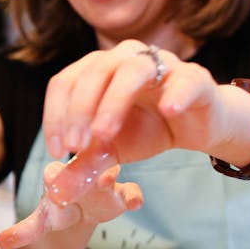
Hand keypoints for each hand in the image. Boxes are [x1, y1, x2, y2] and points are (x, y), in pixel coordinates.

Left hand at [0, 160, 142, 248]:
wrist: (64, 226)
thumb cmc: (50, 219)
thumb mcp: (37, 225)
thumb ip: (24, 232)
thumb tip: (3, 243)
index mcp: (55, 179)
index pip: (53, 175)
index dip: (54, 178)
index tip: (53, 184)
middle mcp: (77, 177)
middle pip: (83, 170)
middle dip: (86, 172)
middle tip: (94, 178)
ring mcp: (99, 184)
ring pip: (107, 176)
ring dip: (110, 178)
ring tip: (112, 186)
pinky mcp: (118, 196)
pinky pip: (128, 193)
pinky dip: (132, 196)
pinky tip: (137, 203)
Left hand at [42, 39, 236, 203]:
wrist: (193, 128)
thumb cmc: (146, 129)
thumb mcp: (110, 149)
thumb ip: (85, 165)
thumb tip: (59, 191)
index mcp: (98, 69)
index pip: (66, 82)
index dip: (55, 115)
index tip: (58, 151)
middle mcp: (126, 57)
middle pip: (95, 72)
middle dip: (80, 110)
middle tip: (76, 146)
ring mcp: (162, 63)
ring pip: (133, 71)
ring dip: (113, 102)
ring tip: (104, 135)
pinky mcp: (194, 78)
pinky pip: (185, 80)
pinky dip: (176, 93)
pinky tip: (167, 111)